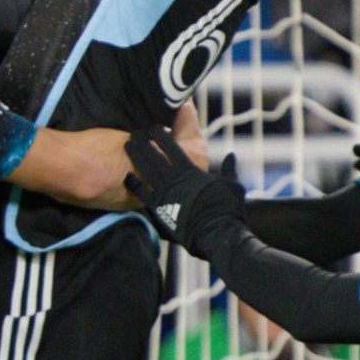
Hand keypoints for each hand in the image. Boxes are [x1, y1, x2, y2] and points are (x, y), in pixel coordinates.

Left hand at [125, 126, 234, 240]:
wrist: (216, 233)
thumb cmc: (226, 208)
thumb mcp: (232, 185)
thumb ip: (229, 168)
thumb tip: (231, 156)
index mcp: (191, 170)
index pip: (171, 147)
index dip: (161, 135)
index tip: (153, 127)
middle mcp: (174, 178)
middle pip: (153, 155)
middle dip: (143, 141)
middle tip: (134, 132)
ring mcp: (165, 192)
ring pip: (145, 170)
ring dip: (135, 156)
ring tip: (127, 145)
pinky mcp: (159, 208)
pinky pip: (142, 193)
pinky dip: (133, 184)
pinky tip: (126, 177)